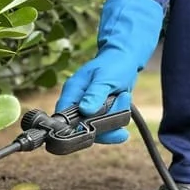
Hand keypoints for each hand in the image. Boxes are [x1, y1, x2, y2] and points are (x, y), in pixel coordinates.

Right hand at [55, 0, 163, 143]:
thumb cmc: (113, 64)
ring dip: (115, 116)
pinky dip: (119, 118)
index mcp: (72, 91)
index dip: (74, 128)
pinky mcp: (99, 114)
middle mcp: (77, 103)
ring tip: (124, 95)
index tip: (92, 129)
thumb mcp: (105, 78)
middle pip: (82, 128)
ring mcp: (87, 109)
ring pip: (98, 130)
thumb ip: (95, 94)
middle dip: (105, 120)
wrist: (126, 59)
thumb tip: (85, 110)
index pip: (63, 117)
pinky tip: (125, 103)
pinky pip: (107, 127)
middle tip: (121, 98)